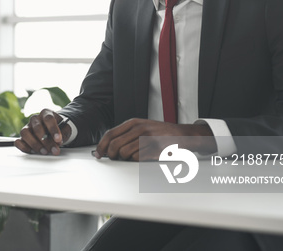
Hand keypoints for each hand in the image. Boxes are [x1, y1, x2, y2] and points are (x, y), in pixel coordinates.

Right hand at [15, 109, 71, 155]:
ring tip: (44, 152)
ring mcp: (28, 127)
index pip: (48, 118)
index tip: (58, 139)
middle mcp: (35, 119)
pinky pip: (18, 142)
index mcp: (46, 113)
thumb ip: (62, 135)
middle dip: (46, 141)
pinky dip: (24, 147)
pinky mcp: (23, 137)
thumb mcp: (65, 129)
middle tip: (53, 150)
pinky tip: (33, 152)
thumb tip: (56, 143)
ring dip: (35, 144)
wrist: (55, 131)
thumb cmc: (60, 129)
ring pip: (25, 133)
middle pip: (37, 127)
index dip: (53, 129)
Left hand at [94, 118, 215, 160]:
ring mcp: (148, 139)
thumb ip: (126, 134)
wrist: (184, 135)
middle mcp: (140, 129)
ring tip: (133, 156)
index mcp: (134, 122)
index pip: (110, 134)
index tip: (99, 154)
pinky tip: (144, 156)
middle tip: (114, 158)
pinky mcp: (156, 149)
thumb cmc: (161, 133)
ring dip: (126, 158)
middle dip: (112, 155)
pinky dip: (137, 161)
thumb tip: (107, 147)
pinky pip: (138, 159)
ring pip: (125, 153)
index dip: (101, 145)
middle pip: (115, 145)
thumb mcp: (142, 127)